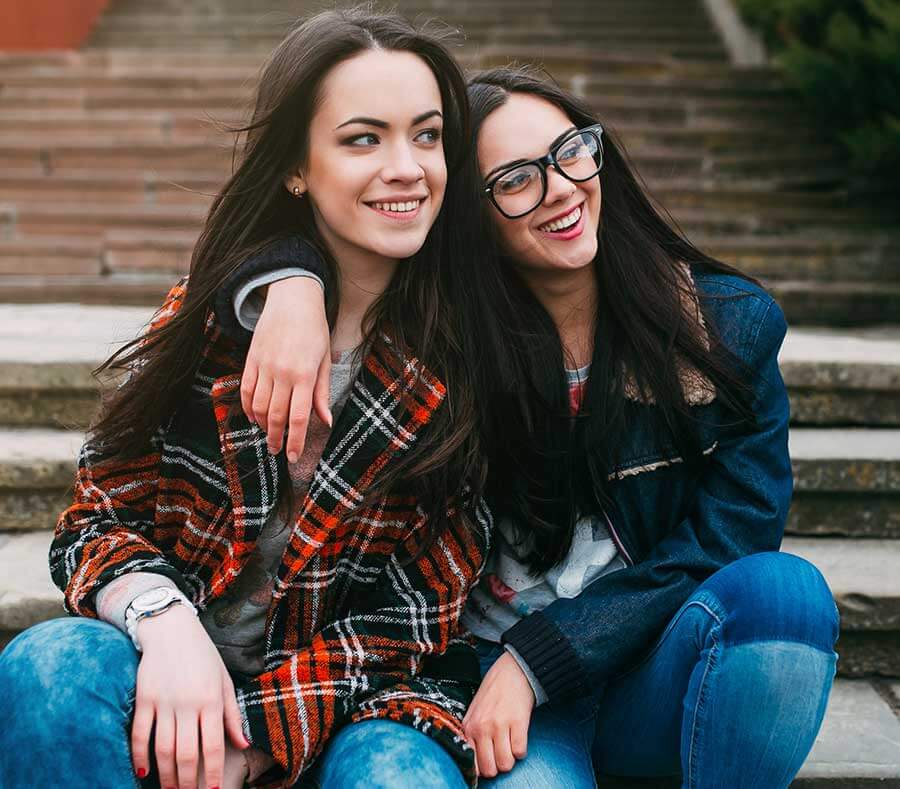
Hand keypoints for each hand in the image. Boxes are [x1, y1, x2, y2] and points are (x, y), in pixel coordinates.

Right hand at [130, 605, 250, 788]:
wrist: (171, 629)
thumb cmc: (203, 656)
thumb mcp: (224, 680)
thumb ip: (232, 714)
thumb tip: (243, 743)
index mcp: (211, 700)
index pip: (214, 745)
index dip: (213, 772)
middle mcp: (188, 704)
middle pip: (187, 753)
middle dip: (188, 781)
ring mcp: (164, 702)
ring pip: (163, 749)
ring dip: (166, 775)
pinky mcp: (144, 699)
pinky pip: (140, 733)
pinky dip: (140, 756)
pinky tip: (144, 773)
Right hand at [240, 276, 331, 461]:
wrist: (292, 298)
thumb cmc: (315, 330)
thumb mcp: (325, 360)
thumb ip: (322, 393)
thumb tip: (324, 421)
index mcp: (305, 375)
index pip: (298, 417)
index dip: (295, 441)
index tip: (292, 457)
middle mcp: (283, 373)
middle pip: (276, 416)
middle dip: (277, 439)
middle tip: (278, 452)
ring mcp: (264, 366)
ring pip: (259, 406)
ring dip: (263, 425)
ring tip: (270, 435)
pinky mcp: (251, 359)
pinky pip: (246, 390)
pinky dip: (249, 408)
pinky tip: (255, 417)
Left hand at [462, 651, 534, 777]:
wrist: (513, 671)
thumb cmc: (493, 692)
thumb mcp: (475, 711)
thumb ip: (473, 734)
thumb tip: (477, 762)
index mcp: (469, 726)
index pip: (473, 765)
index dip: (483, 768)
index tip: (489, 762)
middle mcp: (482, 728)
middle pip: (490, 769)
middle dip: (498, 766)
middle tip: (501, 754)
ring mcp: (500, 725)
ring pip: (506, 764)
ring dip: (511, 758)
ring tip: (510, 744)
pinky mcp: (517, 722)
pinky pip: (520, 752)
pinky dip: (521, 749)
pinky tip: (518, 737)